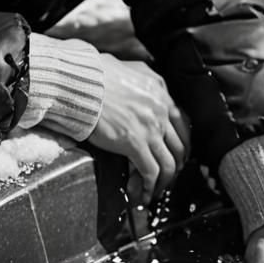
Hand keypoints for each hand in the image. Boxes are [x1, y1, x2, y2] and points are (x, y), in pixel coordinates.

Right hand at [87, 55, 190, 202]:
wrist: (82, 82)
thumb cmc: (96, 75)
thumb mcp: (129, 68)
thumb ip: (143, 79)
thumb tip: (142, 89)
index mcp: (160, 90)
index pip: (181, 122)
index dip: (180, 143)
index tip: (175, 154)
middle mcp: (160, 109)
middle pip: (180, 145)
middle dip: (175, 165)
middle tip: (167, 176)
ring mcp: (150, 127)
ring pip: (168, 163)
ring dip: (164, 181)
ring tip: (155, 190)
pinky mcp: (135, 143)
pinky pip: (150, 172)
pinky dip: (148, 187)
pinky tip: (142, 194)